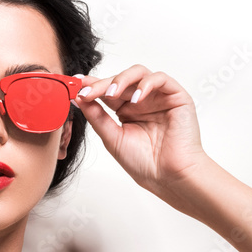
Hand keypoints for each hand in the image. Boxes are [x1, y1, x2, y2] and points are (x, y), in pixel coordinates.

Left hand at [72, 65, 209, 208]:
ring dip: (122, 80)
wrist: (168, 177)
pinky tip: (136, 99)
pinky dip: (146, 84)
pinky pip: (161, 79)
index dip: (92, 85)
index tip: (75, 84)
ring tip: (111, 94)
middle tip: (87, 91)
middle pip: (120, 80)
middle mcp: (141, 101)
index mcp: (126, 110)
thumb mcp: (112, 137)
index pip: (107, 91)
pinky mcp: (176, 97)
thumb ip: (96, 116)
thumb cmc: (144, 163)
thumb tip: (78, 98)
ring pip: (139, 73)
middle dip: (102, 84)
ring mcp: (158, 97)